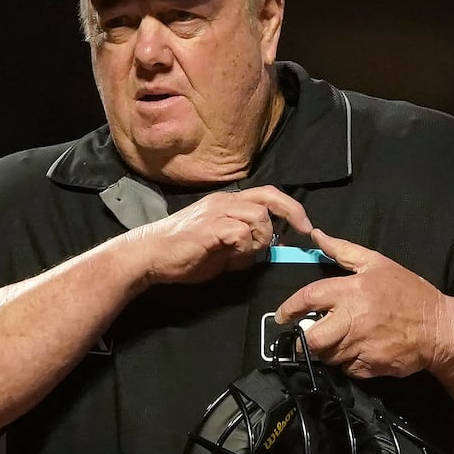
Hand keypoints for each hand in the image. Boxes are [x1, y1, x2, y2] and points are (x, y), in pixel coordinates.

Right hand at [133, 186, 313, 284]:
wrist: (149, 255)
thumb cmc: (182, 252)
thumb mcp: (221, 248)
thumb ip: (244, 244)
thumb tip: (266, 250)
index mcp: (227, 202)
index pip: (267, 195)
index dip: (290, 208)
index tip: (303, 227)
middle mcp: (225, 201)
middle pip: (270, 197)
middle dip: (293, 213)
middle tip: (303, 231)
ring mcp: (217, 212)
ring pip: (259, 217)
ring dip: (261, 240)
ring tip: (243, 255)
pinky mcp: (210, 228)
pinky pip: (242, 233)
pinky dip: (244, 248)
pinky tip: (230, 258)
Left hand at [275, 229, 450, 378]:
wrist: (439, 327)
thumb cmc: (409, 292)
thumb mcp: (378, 264)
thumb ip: (344, 250)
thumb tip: (317, 236)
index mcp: (351, 291)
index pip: (308, 299)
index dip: (289, 308)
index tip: (281, 316)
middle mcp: (353, 320)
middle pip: (312, 339)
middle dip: (304, 341)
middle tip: (306, 337)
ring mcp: (361, 346)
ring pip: (327, 357)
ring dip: (327, 352)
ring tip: (338, 341)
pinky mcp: (370, 366)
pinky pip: (346, 369)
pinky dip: (346, 363)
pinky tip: (357, 351)